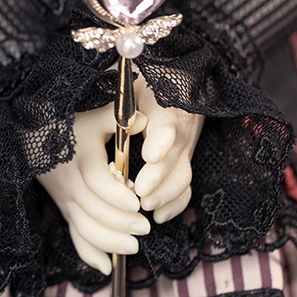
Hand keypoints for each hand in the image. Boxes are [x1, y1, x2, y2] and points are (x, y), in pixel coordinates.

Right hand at [37, 101, 149, 275]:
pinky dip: (89, 254)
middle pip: (92, 211)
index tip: (136, 201)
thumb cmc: (71, 126)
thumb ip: (120, 118)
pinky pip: (75, 236)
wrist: (33, 136)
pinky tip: (107, 268)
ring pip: (84, 228)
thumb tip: (145, 118)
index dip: (115, 195)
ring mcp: (66, 200)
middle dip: (120, 222)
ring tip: (134, 246)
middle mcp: (71, 184)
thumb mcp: (95, 117)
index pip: (95, 182)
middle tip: (145, 227)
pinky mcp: (65, 210)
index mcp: (81, 159)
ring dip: (109, 241)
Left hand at [134, 73, 203, 222]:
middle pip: (175, 152)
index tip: (149, 155)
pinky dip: (175, 204)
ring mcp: (184, 146)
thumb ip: (122, 98)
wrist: (173, 81)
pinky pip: (186, 187)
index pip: (168, 120)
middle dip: (159, 174)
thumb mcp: (130, 80)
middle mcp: (179, 125)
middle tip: (140, 190)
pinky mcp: (184, 162)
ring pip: (183, 173)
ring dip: (166, 193)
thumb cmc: (142, 81)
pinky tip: (158, 215)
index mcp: (164, 100)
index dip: (162, 139)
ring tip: (147, 205)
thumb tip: (111, 112)